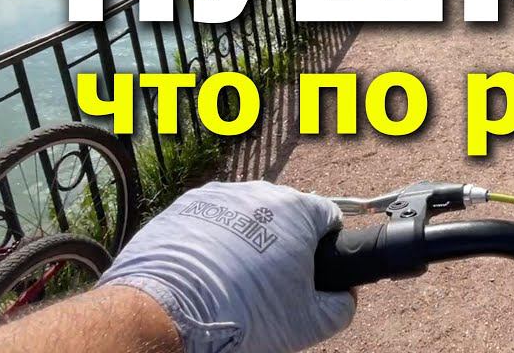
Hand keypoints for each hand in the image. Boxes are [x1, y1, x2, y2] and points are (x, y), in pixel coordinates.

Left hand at [99, 181, 354, 352]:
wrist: (170, 312)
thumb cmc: (243, 314)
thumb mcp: (308, 323)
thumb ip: (341, 306)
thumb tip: (343, 297)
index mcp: (298, 210)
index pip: (328, 218)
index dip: (325, 247)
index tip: (309, 272)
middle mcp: (260, 191)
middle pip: (285, 215)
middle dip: (283, 243)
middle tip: (267, 283)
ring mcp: (219, 195)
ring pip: (246, 216)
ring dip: (246, 240)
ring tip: (231, 280)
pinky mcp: (184, 205)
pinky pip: (210, 220)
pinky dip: (211, 240)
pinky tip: (204, 271)